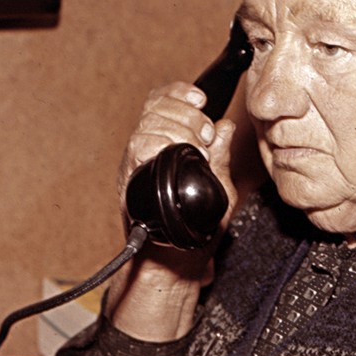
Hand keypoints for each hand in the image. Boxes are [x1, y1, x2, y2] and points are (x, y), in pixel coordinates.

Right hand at [117, 82, 237, 230]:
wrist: (174, 262)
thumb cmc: (195, 229)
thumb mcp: (217, 185)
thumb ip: (220, 155)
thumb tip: (226, 127)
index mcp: (163, 144)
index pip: (162, 101)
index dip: (179, 92)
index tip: (201, 99)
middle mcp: (146, 149)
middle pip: (156, 106)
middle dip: (187, 113)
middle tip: (205, 134)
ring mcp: (136, 163)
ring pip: (148, 123)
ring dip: (178, 129)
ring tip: (196, 149)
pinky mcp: (129, 177)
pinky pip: (139, 145)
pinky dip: (160, 144)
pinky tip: (177, 156)